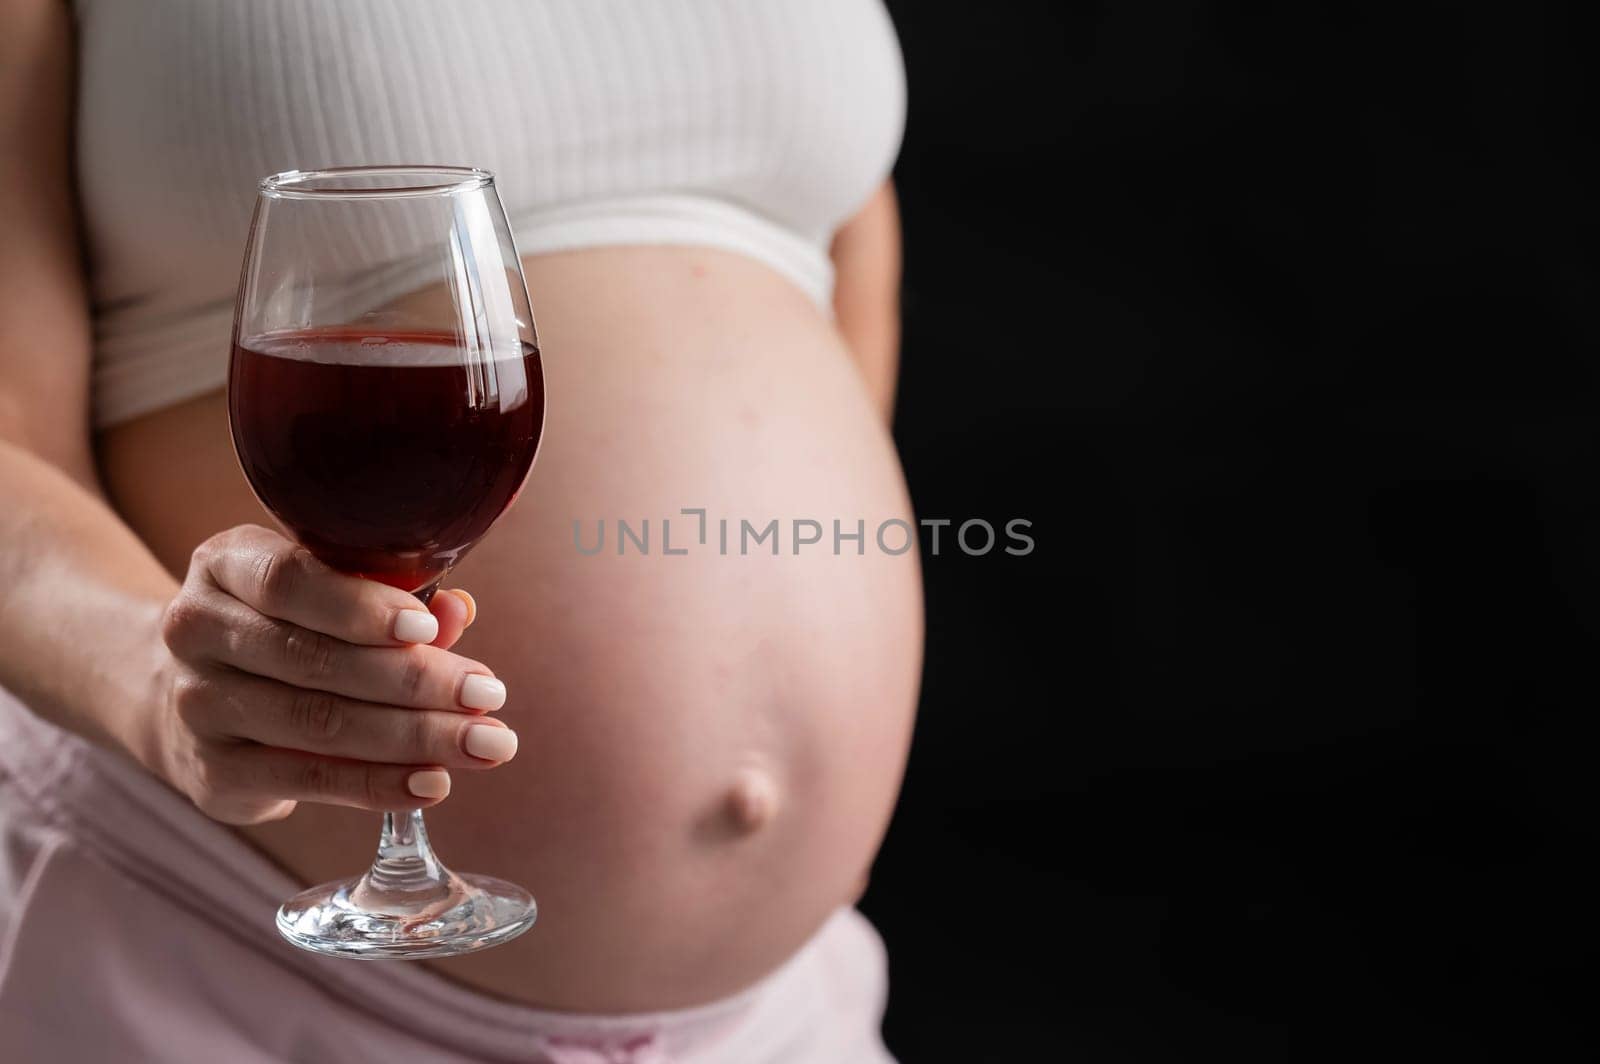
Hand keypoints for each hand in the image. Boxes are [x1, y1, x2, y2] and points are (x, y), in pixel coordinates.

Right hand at [149, 524, 516, 823]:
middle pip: (316, 661)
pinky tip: (433, 782)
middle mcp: (196, 630)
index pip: (288, 582)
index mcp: (224, 565)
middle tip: (489, 695)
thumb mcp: (325, 594)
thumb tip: (459, 612)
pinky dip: (378, 784)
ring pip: (319, 724)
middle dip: (416, 681)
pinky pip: (309, 779)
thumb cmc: (284, 626)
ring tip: (485, 742)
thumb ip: (393, 600)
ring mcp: (198, 706)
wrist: (182, 694)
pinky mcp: (214, 772)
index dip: (359, 607)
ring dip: (414, 737)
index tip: (428, 630)